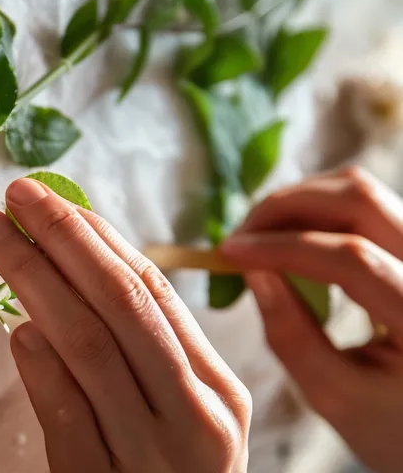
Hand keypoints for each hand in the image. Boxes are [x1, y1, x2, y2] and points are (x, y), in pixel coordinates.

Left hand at [0, 178, 250, 472]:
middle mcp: (194, 417)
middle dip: (64, 240)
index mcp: (216, 390)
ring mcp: (152, 456)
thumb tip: (80, 270)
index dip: (98, 238)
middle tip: (15, 196)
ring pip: (90, 347)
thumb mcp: (179, 415)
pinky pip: (70, 418)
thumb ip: (145, 351)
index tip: (53, 198)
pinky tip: (17, 330)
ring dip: (35, 282)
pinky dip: (42, 369)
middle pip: (122, 305)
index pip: (155, 293)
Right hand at [219, 167, 402, 472]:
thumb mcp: (337, 397)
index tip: (228, 254)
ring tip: (259, 237)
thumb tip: (252, 271)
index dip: (281, 247)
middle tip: (239, 237)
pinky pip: (366, 205)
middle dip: (285, 207)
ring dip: (300, 202)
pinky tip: (288, 240)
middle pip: (359, 199)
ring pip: (362, 191)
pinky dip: (317, 211)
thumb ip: (291, 336)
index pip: (350, 258)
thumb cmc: (393, 424)